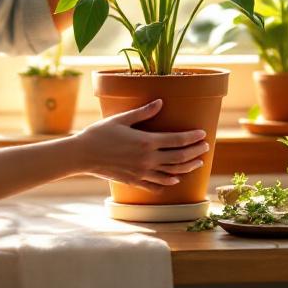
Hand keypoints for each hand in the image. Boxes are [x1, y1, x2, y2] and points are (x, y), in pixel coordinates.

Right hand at [73, 99, 209, 191]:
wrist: (82, 155)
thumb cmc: (100, 133)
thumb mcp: (122, 119)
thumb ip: (143, 112)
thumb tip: (160, 102)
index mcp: (146, 142)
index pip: (177, 140)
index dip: (192, 137)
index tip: (203, 134)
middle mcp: (148, 159)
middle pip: (179, 158)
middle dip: (195, 152)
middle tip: (206, 147)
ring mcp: (142, 172)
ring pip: (171, 173)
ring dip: (187, 168)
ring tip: (197, 163)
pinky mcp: (134, 181)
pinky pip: (156, 185)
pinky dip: (168, 182)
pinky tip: (174, 180)